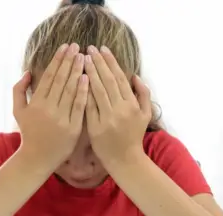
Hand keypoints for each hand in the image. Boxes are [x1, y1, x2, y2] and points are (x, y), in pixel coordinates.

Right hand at [13, 43, 88, 168]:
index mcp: (36, 103)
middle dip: (69, 61)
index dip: (57, 60)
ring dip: (77, 72)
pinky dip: (83, 92)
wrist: (37, 159)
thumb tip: (28, 72)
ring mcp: (61, 118)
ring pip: (70, 91)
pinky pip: (79, 107)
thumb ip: (19, 90)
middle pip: (61, 80)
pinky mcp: (72, 128)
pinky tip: (87, 79)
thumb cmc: (29, 133)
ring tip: (84, 57)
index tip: (65, 47)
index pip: (49, 76)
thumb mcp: (18, 111)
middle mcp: (48, 109)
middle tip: (77, 46)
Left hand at [84, 45, 151, 165]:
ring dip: (89, 73)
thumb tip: (135, 76)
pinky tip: (77, 80)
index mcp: (132, 105)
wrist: (125, 160)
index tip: (103, 49)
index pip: (120, 78)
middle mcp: (121, 110)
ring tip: (83, 59)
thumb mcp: (146, 115)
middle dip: (98, 63)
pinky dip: (83, 93)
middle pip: (108, 81)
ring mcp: (108, 119)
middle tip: (89, 48)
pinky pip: (88, 107)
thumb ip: (144, 94)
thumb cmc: (134, 136)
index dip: (111, 62)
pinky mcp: (95, 127)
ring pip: (97, 91)